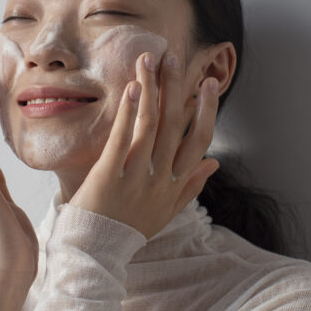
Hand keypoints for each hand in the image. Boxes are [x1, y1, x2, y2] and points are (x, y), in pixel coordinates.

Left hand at [69, 50, 220, 238]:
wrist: (95, 253)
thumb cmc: (129, 230)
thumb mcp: (166, 212)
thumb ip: (191, 186)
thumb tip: (215, 162)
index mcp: (175, 185)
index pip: (199, 141)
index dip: (206, 110)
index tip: (210, 83)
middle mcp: (160, 179)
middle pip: (174, 126)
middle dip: (176, 88)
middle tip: (175, 57)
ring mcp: (136, 178)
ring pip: (150, 126)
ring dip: (151, 89)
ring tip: (149, 59)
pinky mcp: (109, 176)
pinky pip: (122, 139)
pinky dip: (129, 112)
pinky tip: (131, 88)